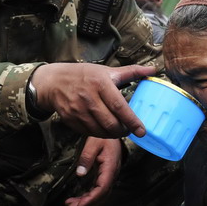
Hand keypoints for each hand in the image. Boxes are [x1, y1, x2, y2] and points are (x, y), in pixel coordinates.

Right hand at [31, 63, 156, 137]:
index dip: (132, 121)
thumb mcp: (107, 70)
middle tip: (129, 130)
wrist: (54, 82)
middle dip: (123, 131)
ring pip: (100, 131)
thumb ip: (131, 72)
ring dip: (112, 135)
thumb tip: (153, 70)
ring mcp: (78, 110)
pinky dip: (99, 134)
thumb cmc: (84, 75)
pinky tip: (104, 129)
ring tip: (118, 130)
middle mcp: (89, 98)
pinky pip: (89, 133)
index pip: (119, 107)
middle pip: (111, 123)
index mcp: (100, 83)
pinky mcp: (71, 119)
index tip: (142, 131)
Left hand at [65, 137, 122, 205]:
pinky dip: (89, 197)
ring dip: (87, 202)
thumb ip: (87, 157)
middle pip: (101, 195)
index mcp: (110, 167)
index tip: (78, 205)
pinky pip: (99, 190)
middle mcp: (112, 174)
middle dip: (86, 204)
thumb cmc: (104, 136)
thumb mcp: (94, 142)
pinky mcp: (105, 175)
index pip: (102, 188)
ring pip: (100, 195)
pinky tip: (80, 199)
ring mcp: (109, 175)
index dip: (91, 199)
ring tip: (71, 205)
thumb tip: (80, 174)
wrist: (113, 129)